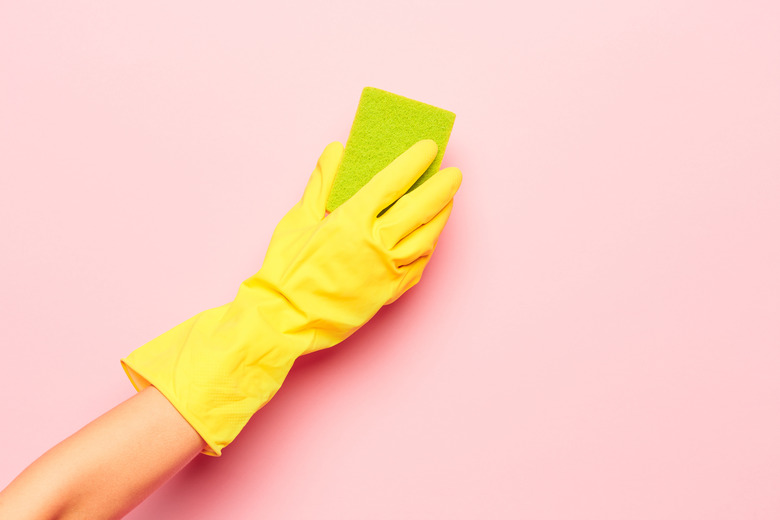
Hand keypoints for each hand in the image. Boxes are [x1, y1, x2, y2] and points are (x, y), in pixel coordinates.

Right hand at [121, 139, 461, 455]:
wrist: (285, 318)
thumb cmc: (287, 270)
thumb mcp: (298, 219)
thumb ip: (321, 183)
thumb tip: (335, 151)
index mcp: (350, 221)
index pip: (392, 182)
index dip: (413, 162)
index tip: (428, 148)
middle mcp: (375, 244)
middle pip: (420, 208)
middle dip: (442, 188)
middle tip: (454, 174)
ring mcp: (386, 270)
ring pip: (426, 238)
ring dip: (440, 217)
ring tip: (446, 202)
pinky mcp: (389, 292)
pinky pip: (418, 265)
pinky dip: (427, 248)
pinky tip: (429, 238)